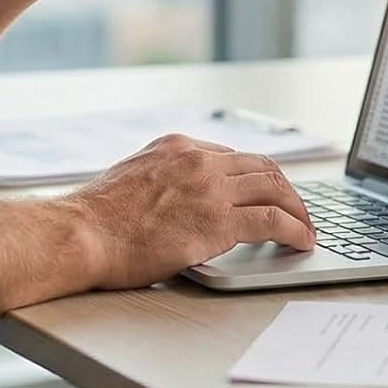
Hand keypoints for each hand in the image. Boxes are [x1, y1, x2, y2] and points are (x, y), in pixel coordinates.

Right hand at [65, 135, 315, 288]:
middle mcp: (197, 159)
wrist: (82, 233)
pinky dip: (294, 230)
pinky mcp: (218, 222)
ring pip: (274, 188)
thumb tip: (180, 202)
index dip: (255, 177)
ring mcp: (210, 188)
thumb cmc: (97, 218)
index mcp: (176, 146)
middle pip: (261, 166)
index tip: (266, 193)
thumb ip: (164, 181)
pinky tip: (301, 242)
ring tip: (306, 228)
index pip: (232, 155)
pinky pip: (272, 221)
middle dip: (285, 189)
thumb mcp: (133, 179)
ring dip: (298, 209)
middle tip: (297, 210)